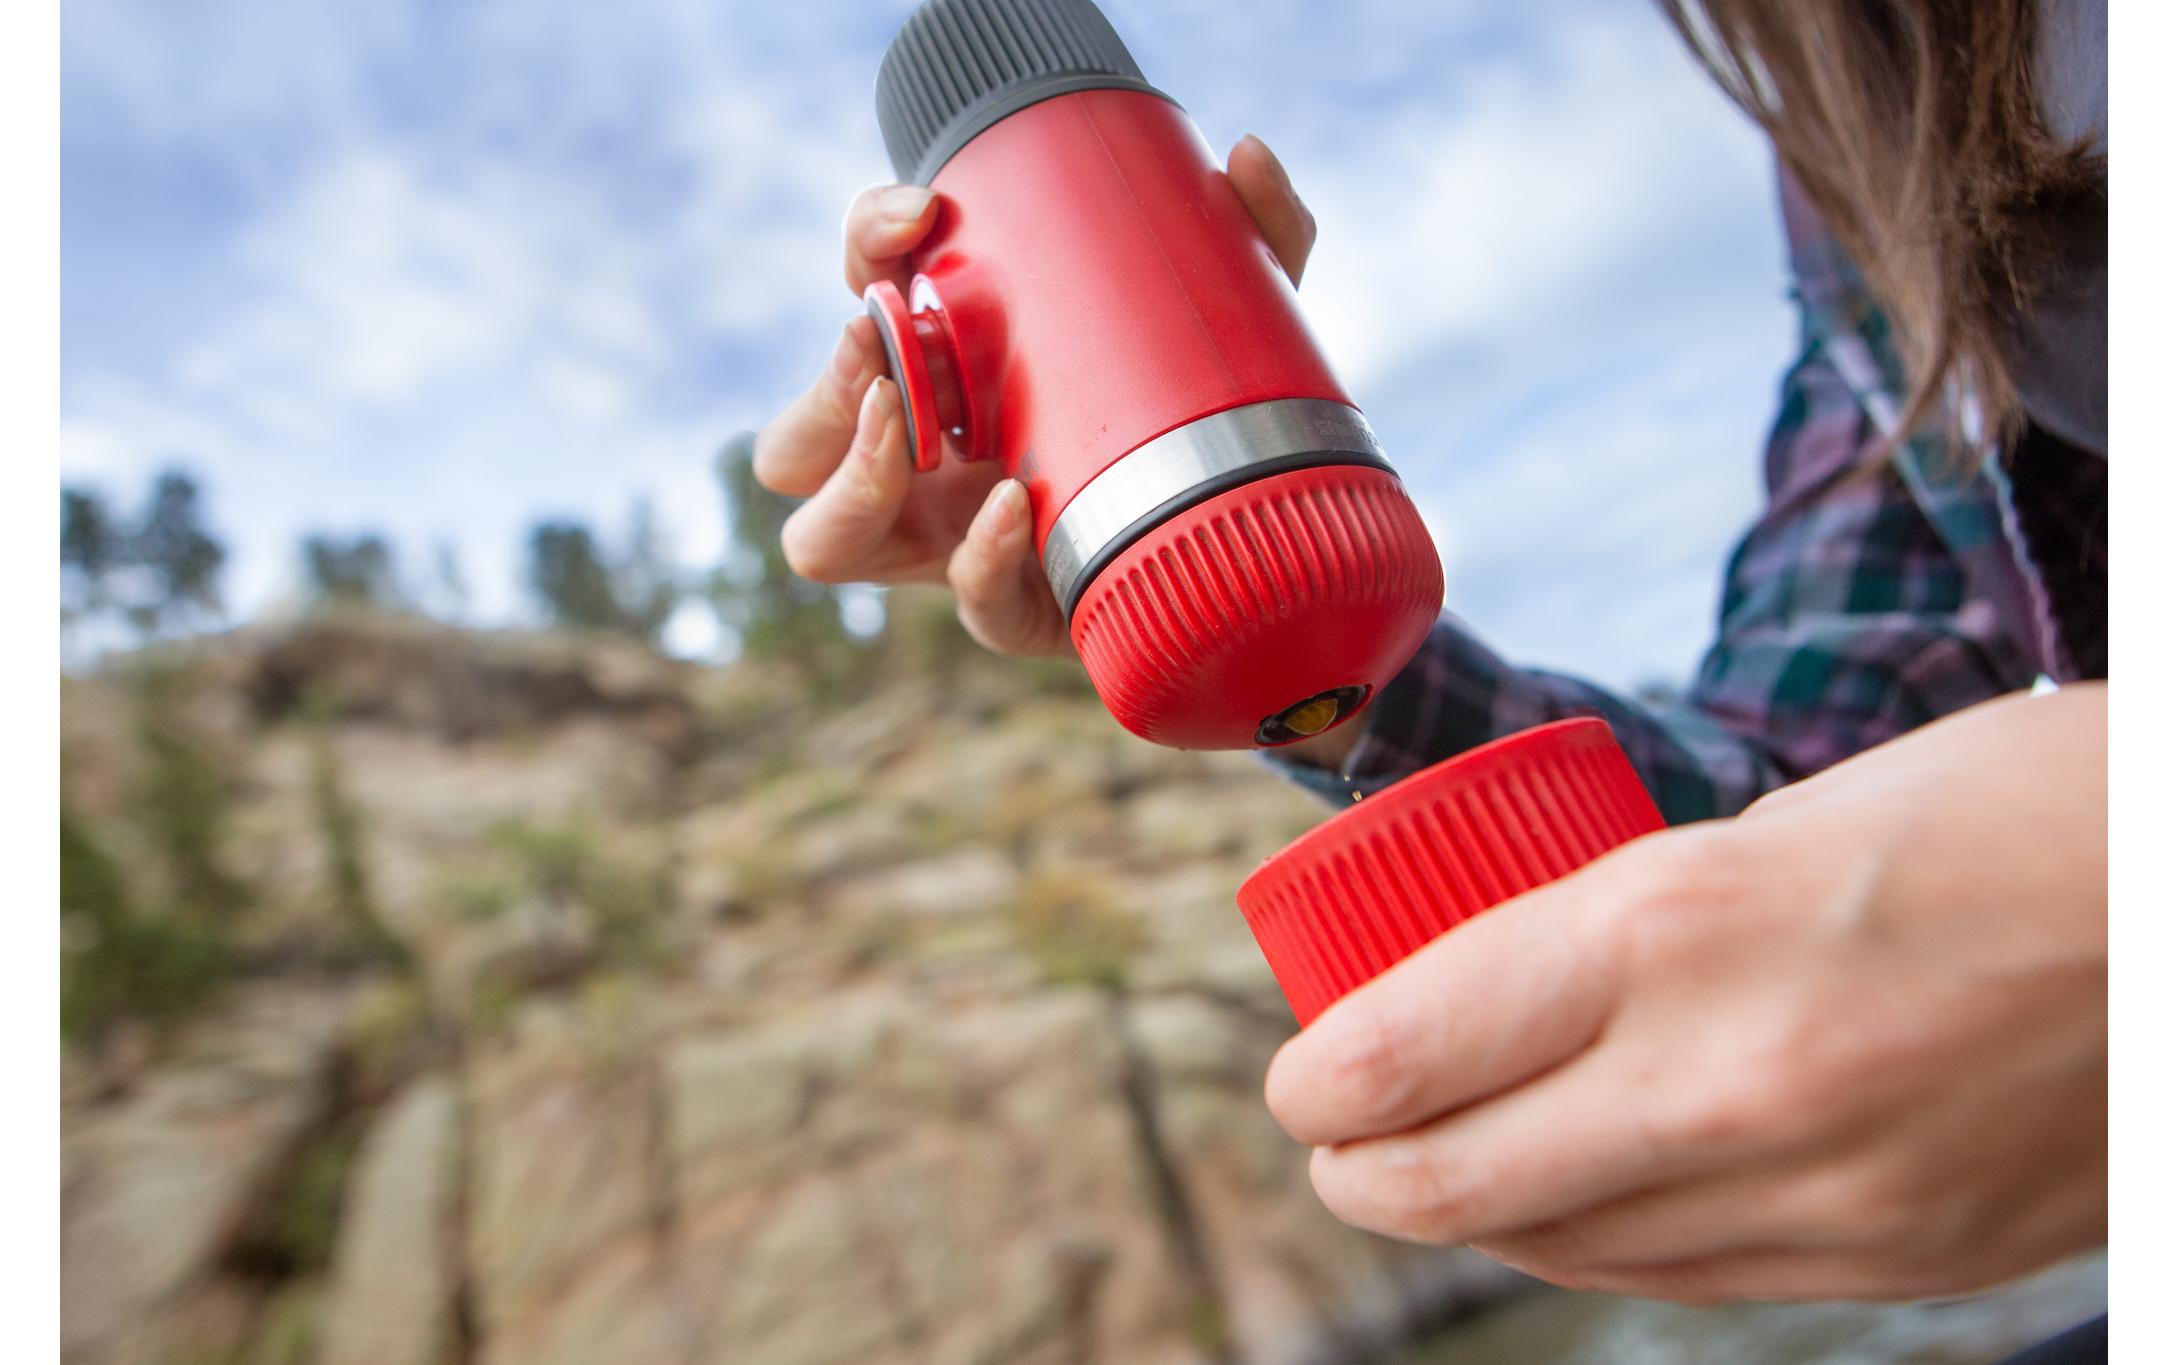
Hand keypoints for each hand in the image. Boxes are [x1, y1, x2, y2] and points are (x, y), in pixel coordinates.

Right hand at [754, 135, 1316, 657]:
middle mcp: (924, 462)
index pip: (863, 290)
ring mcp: (951, 545)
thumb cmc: (1208, 418)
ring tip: (903, 428)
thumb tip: (1247, 155)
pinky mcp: (1015, 609)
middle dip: (823, 387)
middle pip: (793, 439)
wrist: (1260, 550)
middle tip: (881, 343)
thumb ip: (1252, 234)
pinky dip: (980, 555)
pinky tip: (1017, 506)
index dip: (869, 241)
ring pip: (820, 540)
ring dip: (848, 481)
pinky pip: (964, 601)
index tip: (926, 210)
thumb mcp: (1231, 312)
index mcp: (948, 370)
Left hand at [1264, 685, 2105, 1303]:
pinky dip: (1595, 1245)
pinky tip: (1571, 1209)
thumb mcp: (1776, 824)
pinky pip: (1685, 1279)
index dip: (1316, 1079)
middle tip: (1331, 1136)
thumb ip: (1634, 923)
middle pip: (1451, 1179)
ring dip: (1466, 1216)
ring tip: (1426, 1172)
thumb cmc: (2010, 813)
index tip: (1299, 1074)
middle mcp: (1729, 1082)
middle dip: (1357, 1169)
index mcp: (1677, 924)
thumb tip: (1506, 993)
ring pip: (1561, 1249)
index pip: (1405, 1047)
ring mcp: (1820, 1196)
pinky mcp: (1898, 1260)